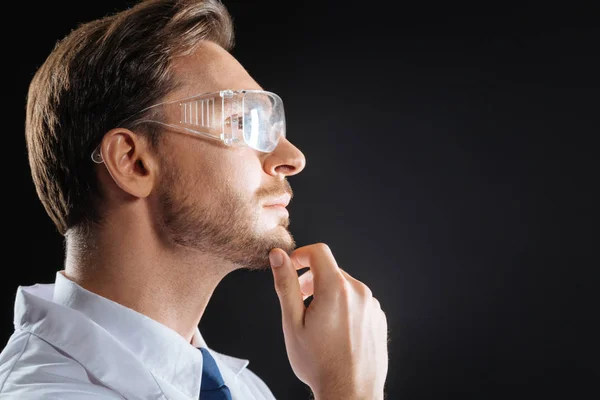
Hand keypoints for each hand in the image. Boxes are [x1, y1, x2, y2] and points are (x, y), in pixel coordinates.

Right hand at [269, 243, 387, 399]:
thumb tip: (278, 257)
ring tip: (318, 323)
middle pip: (331, 270)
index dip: (300, 255)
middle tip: (300, 303)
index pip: (319, 252)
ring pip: (345, 287)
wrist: (350, 393)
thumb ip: (286, 285)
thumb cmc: (319, 363)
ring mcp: (372, 305)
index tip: (291, 268)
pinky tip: (336, 332)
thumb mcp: (292, 323)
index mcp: (336, 289)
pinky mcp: (378, 318)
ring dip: (328, 295)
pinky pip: (358, 302)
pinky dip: (344, 307)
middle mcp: (359, 292)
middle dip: (312, 280)